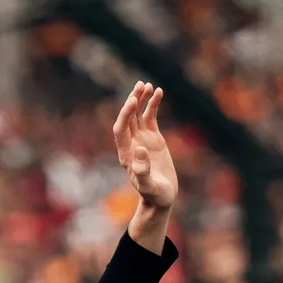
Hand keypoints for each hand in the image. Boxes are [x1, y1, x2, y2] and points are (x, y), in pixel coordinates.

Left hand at [113, 82, 176, 251]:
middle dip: (132, 101)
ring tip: (148, 85)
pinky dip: (153, 105)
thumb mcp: (149, 186)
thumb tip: (140, 149)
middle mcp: (131, 143)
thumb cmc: (155, 195)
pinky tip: (159, 92)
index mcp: (126, 154)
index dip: (125, 114)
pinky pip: (151, 117)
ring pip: (138, 114)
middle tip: (140, 86)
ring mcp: (142, 139)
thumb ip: (142, 171)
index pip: (121, 129)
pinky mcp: (153, 138)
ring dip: (141, 99)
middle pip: (128, 118)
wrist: (162, 197)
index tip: (133, 101)